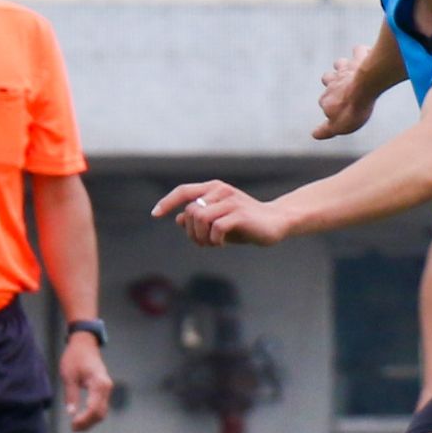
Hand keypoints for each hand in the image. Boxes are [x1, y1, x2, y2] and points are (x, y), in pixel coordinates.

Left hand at [60, 332, 113, 430]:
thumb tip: (71, 413)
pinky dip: (93, 414)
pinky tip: (82, 418)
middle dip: (88, 423)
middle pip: (100, 412)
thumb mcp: (69, 376)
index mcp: (99, 383)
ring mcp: (107, 388)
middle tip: (73, 428)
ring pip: (102, 411)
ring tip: (76, 425)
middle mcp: (107, 387)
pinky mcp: (104, 389)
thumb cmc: (75, 357)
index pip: (94, 408)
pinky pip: (101, 406)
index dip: (84, 420)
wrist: (84, 344)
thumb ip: (71, 395)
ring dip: (90, 421)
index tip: (73, 425)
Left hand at [153, 180, 291, 246]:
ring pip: (200, 218)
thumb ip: (199, 219)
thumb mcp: (218, 220)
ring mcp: (231, 201)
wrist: (276, 222)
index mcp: (213, 188)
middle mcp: (221, 190)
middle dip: (191, 232)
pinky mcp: (240, 214)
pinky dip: (214, 240)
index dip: (167, 202)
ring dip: (201, 237)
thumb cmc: (245, 222)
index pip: (183, 191)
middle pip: (190, 211)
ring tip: (212, 244)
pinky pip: (216, 228)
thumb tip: (177, 219)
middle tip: (203, 243)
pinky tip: (221, 244)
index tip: (155, 214)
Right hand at [312, 44, 379, 140]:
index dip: (330, 106)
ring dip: (343, 66)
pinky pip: (359, 51)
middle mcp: (333, 82)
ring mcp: (346, 69)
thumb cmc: (353, 108)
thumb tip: (314, 135)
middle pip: (327, 78)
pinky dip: (361, 52)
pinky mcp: (359, 59)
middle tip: (343, 87)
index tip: (339, 112)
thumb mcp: (339, 126)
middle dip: (332, 81)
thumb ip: (326, 130)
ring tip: (351, 70)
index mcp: (326, 99)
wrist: (366, 87)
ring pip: (339, 64)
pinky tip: (366, 54)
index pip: (324, 102)